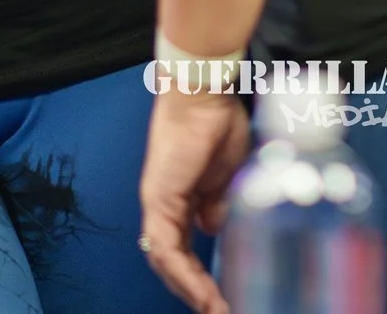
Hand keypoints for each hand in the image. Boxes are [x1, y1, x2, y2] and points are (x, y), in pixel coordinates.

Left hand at [137, 88, 251, 312]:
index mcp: (180, 200)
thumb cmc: (218, 122)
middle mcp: (164, 206)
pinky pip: (167, 248)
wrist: (205, 93)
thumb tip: (213, 229)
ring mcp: (158, 203)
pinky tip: (204, 294)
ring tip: (215, 311)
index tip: (223, 299)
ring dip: (191, 291)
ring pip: (166, 262)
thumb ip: (218, 204)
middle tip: (220, 312)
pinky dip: (185, 275)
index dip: (200, 278)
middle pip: (172, 263)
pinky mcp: (159, 199)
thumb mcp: (228, 175)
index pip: (184, 251)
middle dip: (195, 292)